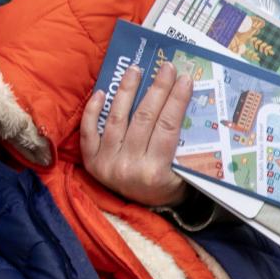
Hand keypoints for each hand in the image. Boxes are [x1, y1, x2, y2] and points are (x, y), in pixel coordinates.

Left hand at [80, 55, 190, 207]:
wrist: (143, 211)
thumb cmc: (169, 187)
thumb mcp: (184, 175)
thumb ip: (186, 149)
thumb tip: (191, 106)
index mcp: (155, 172)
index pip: (167, 127)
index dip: (176, 100)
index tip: (185, 78)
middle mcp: (128, 167)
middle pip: (144, 118)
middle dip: (157, 89)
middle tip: (166, 67)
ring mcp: (107, 163)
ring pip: (116, 119)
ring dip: (126, 91)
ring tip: (135, 70)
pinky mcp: (91, 162)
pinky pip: (88, 131)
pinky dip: (93, 111)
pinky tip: (102, 91)